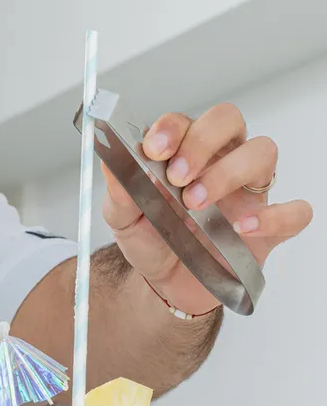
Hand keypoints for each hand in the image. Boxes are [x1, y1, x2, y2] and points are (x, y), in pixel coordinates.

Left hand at [101, 102, 312, 315]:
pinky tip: (242, 227)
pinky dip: (274, 216)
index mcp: (185, 152)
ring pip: (263, 152)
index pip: (187, 121)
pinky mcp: (270, 227)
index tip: (154, 150)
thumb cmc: (152, 241)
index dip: (173, 128)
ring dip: (229, 172)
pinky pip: (294, 211)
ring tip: (196, 204)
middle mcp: (221, 161)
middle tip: (177, 177)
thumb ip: (118, 192)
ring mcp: (249, 192)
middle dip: (202, 141)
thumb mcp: (122, 219)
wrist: (164, 285)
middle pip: (229, 121)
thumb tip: (111, 161)